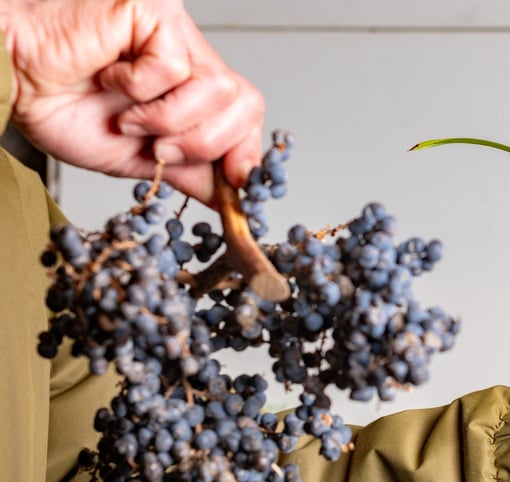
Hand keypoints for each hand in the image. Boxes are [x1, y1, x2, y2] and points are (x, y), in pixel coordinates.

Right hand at [0, 0, 263, 203]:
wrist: (13, 82)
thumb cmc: (62, 107)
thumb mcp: (140, 156)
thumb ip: (190, 171)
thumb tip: (233, 198)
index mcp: (193, 86)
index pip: (249, 113)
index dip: (247, 149)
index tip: (236, 183)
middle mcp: (191, 54)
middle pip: (246, 102)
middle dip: (205, 142)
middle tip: (159, 150)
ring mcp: (175, 30)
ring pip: (217, 88)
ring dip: (169, 119)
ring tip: (127, 117)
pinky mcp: (154, 11)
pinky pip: (172, 65)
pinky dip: (140, 88)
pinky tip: (108, 78)